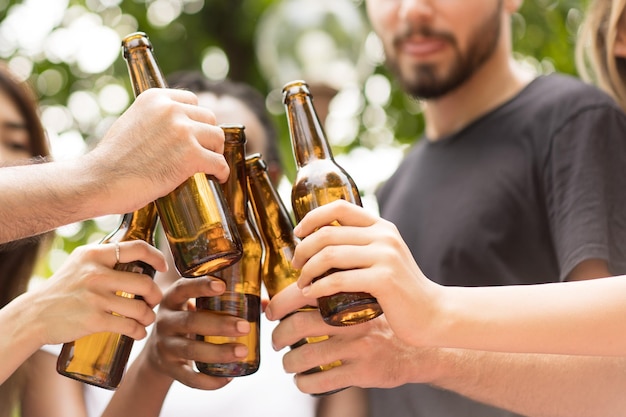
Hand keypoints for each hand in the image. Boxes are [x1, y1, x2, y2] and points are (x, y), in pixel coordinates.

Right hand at [29, 240, 164, 344]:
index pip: (137, 248)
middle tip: (153, 301)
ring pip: (141, 308)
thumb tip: (136, 254)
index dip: (157, 257)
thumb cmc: (61, 288)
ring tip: (146, 318)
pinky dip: (139, 332)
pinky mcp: (94, 320)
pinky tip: (139, 332)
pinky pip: (129, 326)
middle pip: (145, 283)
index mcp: (95, 254)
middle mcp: (96, 273)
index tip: (163, 267)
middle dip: (156, 295)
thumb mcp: (80, 262)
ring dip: (149, 316)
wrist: (34, 315)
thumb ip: (104, 257)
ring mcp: (95, 297)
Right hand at [86, 88, 229, 214]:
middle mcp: (171, 109)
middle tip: (202, 153)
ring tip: (209, 166)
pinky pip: (219, 162)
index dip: (196, 119)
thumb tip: (174, 125)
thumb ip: (154, 118)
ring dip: (215, 153)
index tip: (195, 134)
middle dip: (207, 136)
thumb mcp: (132, 121)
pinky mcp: (191, 155)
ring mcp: (183, 131)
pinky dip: (222, 172)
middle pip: (209, 118)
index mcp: (155, 97)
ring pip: (218, 138)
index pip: (192, 100)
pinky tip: (218, 178)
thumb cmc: (113, 159)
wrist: (100, 180)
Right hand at [141, 277, 250, 389]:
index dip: (200, 286)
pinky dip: (209, 380)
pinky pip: (189, 378)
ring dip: (218, 352)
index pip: (183, 288)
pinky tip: (228, 378)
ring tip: (242, 352)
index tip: (222, 286)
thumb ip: (225, 301)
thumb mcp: (196, 306)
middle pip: (190, 321)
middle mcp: (165, 321)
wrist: (157, 353)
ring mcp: (165, 346)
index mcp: (173, 300)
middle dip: (219, 324)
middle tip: (245, 326)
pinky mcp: (169, 368)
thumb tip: (265, 304)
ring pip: (190, 350)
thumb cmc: (188, 321)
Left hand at [268, 199, 440, 347]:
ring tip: (301, 284)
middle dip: (303, 250)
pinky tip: (311, 294)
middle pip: (327, 233)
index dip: (312, 218)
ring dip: (307, 270)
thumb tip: (319, 243)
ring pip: (329, 255)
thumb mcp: (384, 258)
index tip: (297, 235)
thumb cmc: (400, 290)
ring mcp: (385, 256)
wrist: (432, 314)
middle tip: (296, 267)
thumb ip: (361, 246)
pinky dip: (319, 287)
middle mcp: (384, 236)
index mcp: (381, 227)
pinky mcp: (384, 280)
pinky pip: (339, 279)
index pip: (339, 208)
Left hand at [271, 306, 441, 393]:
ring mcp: (358, 347)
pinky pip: (322, 381)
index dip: (280, 303)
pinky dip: (304, 383)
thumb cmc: (384, 322)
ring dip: (288, 362)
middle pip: (298, 325)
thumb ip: (333, 292)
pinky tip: (303, 380)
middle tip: (276, 340)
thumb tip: (290, 291)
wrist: (421, 347)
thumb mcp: (363, 298)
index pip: (304, 294)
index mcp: (351, 296)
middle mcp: (353, 320)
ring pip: (306, 356)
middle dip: (278, 335)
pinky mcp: (363, 372)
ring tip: (288, 363)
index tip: (271, 311)